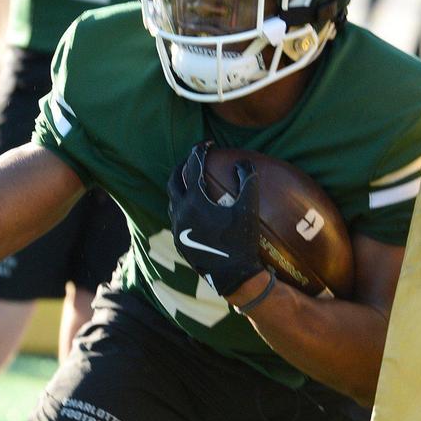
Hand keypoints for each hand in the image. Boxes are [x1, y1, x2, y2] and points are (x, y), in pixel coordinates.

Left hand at [167, 141, 263, 296]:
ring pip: (172, 199)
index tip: (208, 143)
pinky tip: (195, 206)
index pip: (193, 167)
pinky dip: (183, 204)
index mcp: (194, 201)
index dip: (200, 151)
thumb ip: (247, 181)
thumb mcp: (249, 209)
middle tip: (195, 157)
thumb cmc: (241, 241)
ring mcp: (178, 227)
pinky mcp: (179, 240)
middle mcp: (180, 211)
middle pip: (174, 180)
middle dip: (183, 165)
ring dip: (180, 185)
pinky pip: (176, 215)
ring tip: (192, 180)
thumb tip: (243, 162)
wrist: (232, 276)